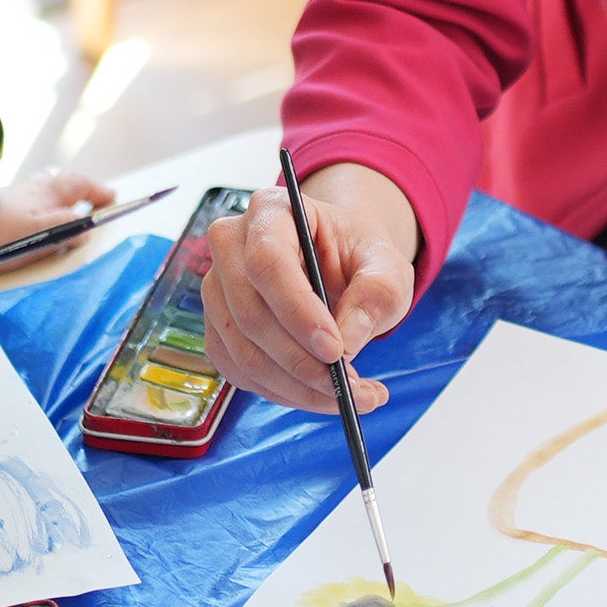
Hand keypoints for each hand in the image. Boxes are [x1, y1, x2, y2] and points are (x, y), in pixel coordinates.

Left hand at [0, 167, 113, 253]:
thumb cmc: (1, 232)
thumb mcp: (41, 234)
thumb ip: (67, 228)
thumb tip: (86, 229)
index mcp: (48, 196)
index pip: (80, 185)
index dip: (98, 191)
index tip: (112, 198)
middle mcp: (33, 191)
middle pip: (60, 183)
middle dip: (77, 189)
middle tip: (89, 199)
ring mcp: (14, 197)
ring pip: (41, 189)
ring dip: (55, 195)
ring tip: (61, 208)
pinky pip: (24, 201)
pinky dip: (34, 206)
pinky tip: (29, 220)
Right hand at [199, 162, 417, 413]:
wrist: (338, 263)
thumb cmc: (358, 256)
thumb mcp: (387, 265)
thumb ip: (378, 292)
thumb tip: (349, 339)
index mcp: (271, 210)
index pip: (267, 262)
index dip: (297, 311)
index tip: (336, 349)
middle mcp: (231, 245)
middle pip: (249, 313)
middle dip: (301, 361)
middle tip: (351, 388)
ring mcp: (218, 289)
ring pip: (243, 352)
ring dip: (297, 387)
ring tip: (351, 396)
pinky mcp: (218, 328)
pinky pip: (241, 372)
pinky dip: (283, 393)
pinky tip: (320, 394)